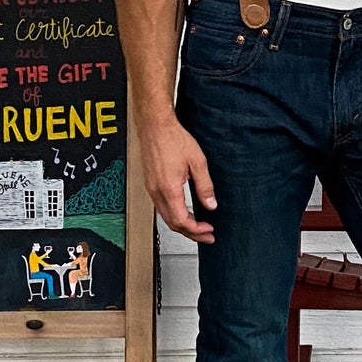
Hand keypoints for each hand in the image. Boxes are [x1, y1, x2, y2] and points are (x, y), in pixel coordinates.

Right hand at [141, 115, 216, 242]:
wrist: (154, 126)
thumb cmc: (173, 138)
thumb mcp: (197, 161)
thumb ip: (205, 186)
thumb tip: (211, 204)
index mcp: (169, 188)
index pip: (181, 221)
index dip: (196, 230)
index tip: (208, 230)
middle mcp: (157, 191)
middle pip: (172, 223)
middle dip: (191, 233)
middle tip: (206, 235)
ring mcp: (151, 189)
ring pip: (166, 217)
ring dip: (182, 226)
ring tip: (198, 227)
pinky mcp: (150, 184)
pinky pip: (161, 207)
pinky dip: (174, 215)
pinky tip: (184, 213)